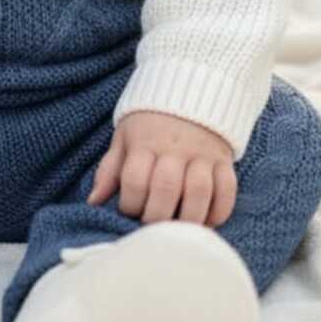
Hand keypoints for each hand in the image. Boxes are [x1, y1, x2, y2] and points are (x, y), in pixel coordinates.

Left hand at [86, 110, 236, 227]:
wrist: (190, 91)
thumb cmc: (150, 124)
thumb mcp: (124, 138)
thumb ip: (110, 170)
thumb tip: (93, 202)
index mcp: (145, 142)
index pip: (134, 179)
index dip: (129, 204)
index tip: (130, 211)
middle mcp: (175, 148)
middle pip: (166, 188)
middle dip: (157, 217)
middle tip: (153, 226)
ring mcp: (202, 154)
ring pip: (199, 192)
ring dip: (188, 218)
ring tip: (179, 229)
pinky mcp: (224, 160)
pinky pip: (227, 190)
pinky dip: (219, 211)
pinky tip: (206, 220)